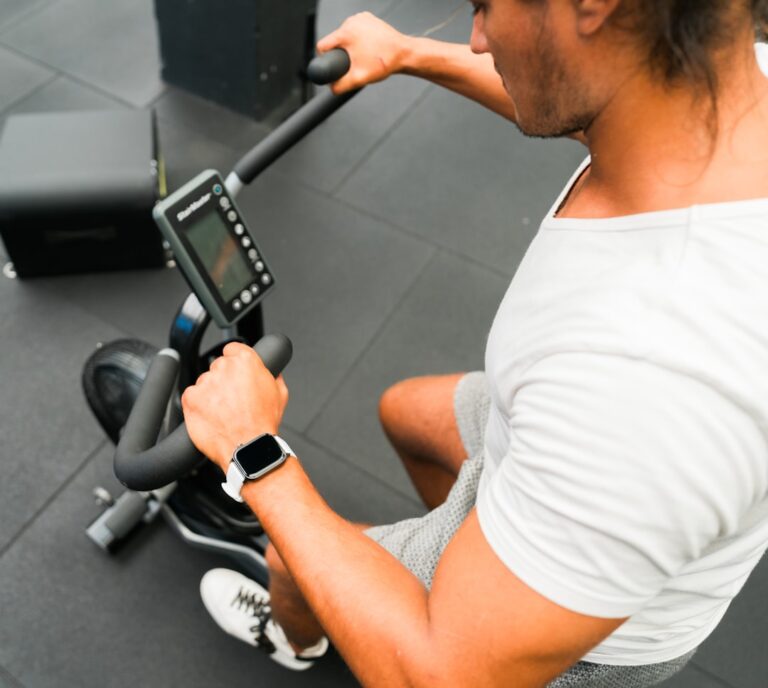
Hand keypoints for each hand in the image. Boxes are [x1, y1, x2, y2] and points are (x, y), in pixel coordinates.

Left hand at [181, 342, 288, 471]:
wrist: (248, 447)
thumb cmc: (264, 423)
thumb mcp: (280, 394)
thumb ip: (273, 375)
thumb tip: (273, 371)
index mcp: (246, 360)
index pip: (232, 349)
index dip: (234, 362)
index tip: (235, 374)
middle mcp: (224, 367)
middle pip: (218, 367)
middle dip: (223, 381)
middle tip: (233, 400)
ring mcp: (206, 382)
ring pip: (205, 383)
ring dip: (211, 394)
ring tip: (224, 413)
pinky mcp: (191, 398)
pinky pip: (192, 396)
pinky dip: (198, 405)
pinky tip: (212, 417)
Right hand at [316, 12, 410, 93]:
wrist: (403, 53)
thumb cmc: (384, 63)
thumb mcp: (359, 79)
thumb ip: (341, 86)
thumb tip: (331, 88)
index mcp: (345, 33)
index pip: (323, 46)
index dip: (326, 58)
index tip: (336, 64)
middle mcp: (351, 22)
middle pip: (335, 40)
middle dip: (342, 52)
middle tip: (357, 61)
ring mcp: (360, 18)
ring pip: (346, 35)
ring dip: (351, 45)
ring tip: (365, 54)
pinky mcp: (367, 18)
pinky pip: (356, 29)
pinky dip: (360, 38)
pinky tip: (369, 46)